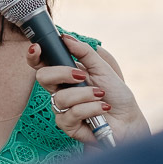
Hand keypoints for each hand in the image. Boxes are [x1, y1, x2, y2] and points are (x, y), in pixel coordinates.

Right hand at [28, 35, 149, 145]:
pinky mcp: (67, 125)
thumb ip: (84, 52)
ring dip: (85, 94)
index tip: (37, 48)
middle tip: (81, 75)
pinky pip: (71, 113)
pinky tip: (102, 108)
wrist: (128, 118)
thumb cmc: (115, 93)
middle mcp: (60, 90)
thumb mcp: (102, 68)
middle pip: (42, 77)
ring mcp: (62, 108)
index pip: (42, 64)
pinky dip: (91, 108)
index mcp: (65, 75)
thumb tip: (66, 37)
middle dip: (62, 73)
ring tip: (101, 95)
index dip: (34, 56)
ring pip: (60, 97)